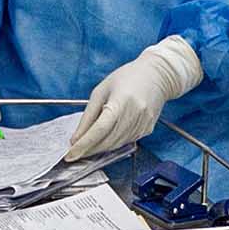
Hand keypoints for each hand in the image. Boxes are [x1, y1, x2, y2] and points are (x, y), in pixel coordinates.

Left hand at [67, 39, 203, 161]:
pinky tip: (107, 138)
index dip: (84, 144)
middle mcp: (134, 114)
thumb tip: (76, 138)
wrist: (157, 76)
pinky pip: (126, 141)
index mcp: (121, 101)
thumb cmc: (127, 78)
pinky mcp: (147, 129)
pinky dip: (113, 143)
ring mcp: (143, 123)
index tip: (71, 154)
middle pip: (108, 141)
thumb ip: (88, 115)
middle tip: (75, 152)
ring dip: (101, 148)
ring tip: (89, 145)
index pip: (99, 129)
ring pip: (117, 144)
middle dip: (90, 149)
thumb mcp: (101, 91)